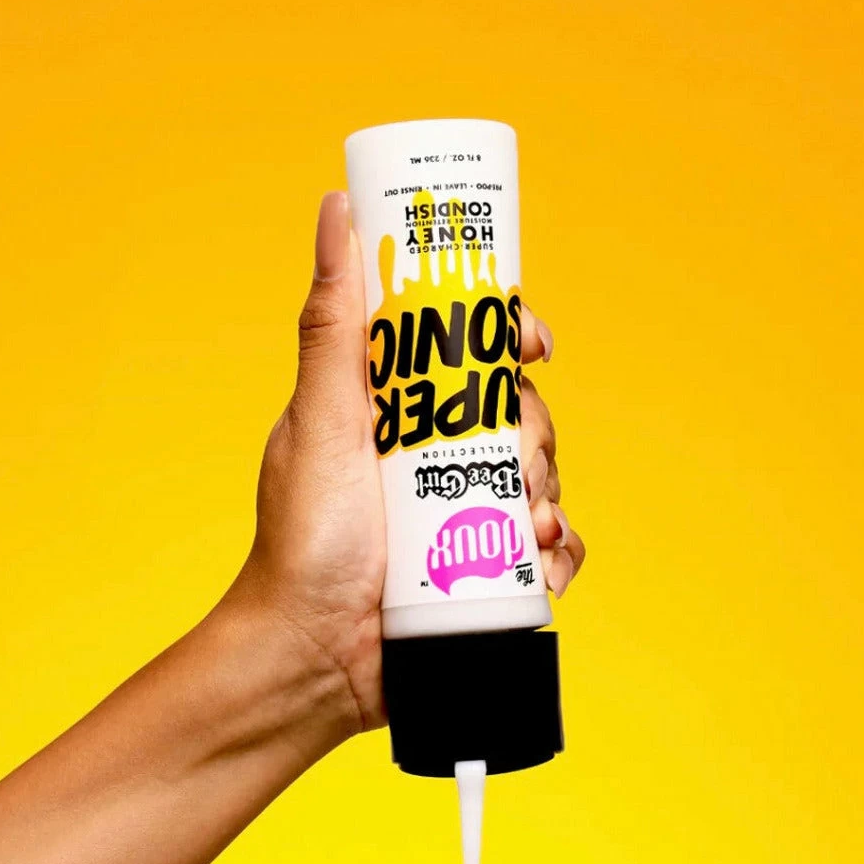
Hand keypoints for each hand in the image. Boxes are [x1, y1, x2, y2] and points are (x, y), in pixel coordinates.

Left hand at [228, 191, 585, 733]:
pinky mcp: (488, 570)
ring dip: (551, 491)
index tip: (532, 343)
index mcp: (397, 408)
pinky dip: (560, 550)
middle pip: (518, 410)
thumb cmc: (304, 538)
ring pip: (542, 474)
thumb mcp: (321, 418)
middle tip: (516, 463)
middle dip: (533, 429)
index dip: (512, 336)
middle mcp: (433, 454)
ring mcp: (462, 512)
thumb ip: (333, 320)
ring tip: (527, 524)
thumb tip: (338, 205)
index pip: (470, 350)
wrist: (313, 658)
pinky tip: (542, 561)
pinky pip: (552, 546)